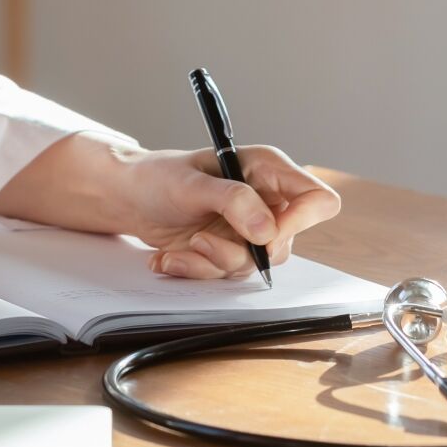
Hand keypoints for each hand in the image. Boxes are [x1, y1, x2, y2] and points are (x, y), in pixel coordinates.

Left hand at [109, 145, 342, 278]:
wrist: (128, 198)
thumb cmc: (158, 177)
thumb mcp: (191, 183)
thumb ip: (233, 201)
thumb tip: (268, 230)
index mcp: (267, 170)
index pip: (317, 200)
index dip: (300, 222)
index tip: (263, 236)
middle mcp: (265, 202)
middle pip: (282, 244)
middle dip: (238, 251)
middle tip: (201, 240)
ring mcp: (249, 230)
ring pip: (253, 266)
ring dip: (211, 262)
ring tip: (182, 246)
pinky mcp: (229, 251)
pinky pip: (226, 275)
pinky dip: (196, 270)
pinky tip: (171, 256)